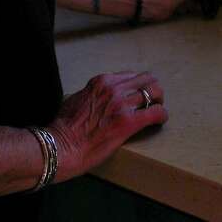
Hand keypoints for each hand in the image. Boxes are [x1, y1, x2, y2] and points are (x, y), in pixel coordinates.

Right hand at [48, 72, 166, 178]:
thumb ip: (91, 94)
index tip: (139, 95)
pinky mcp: (128, 122)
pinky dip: (161, 115)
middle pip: (146, 79)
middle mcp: (113, 88)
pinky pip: (155, 112)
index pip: (130, 76)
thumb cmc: (64, 128)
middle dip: (152, 89)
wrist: (60, 146)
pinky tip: (160, 121)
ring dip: (158, 101)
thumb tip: (96, 98)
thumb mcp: (76, 98)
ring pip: (154, 92)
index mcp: (101, 82)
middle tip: (153, 101)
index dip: (137, 86)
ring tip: (157, 110)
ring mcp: (121, 104)